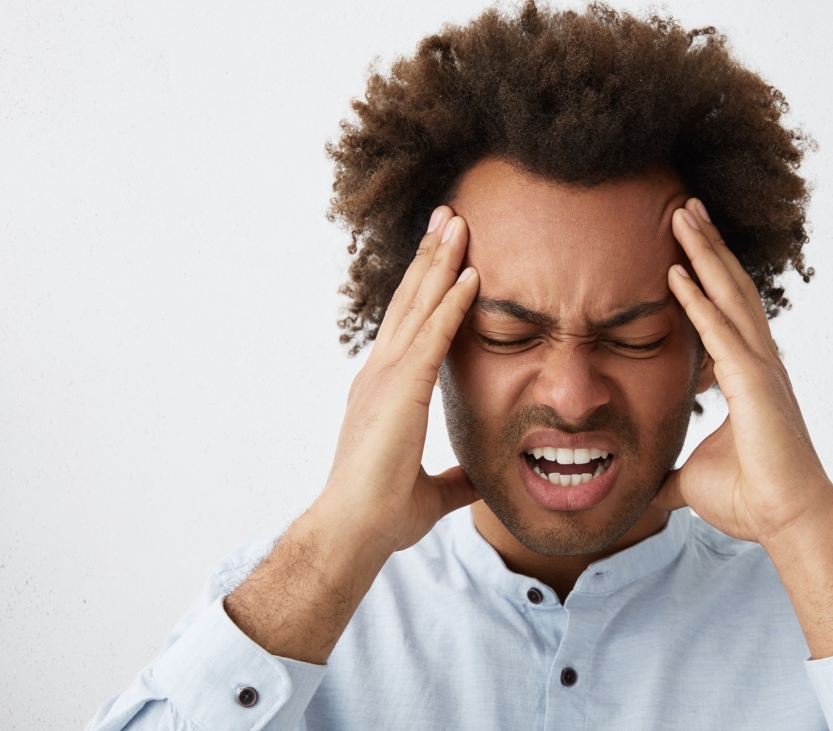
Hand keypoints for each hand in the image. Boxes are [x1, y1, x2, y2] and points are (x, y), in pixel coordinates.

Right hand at [322, 206, 481, 553]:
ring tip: (458, 223)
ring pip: (419, 306)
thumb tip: (479, 479)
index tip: (447, 256)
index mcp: (384, 392)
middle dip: (431, 257)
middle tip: (448, 216)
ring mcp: (386, 378)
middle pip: (410, 301)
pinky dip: (453, 303)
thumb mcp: (432, 491)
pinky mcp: (401, 390)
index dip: (428, 289)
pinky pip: (433, 337)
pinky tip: (472, 275)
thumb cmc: (382, 515)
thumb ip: (456, 479)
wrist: (354, 531)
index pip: (410, 327)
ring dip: (441, 262)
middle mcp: (380, 374)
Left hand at [654, 199, 832, 546]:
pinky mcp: (754, 385)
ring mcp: (760, 369)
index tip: (685, 243)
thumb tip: (646, 488)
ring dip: (704, 253)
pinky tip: (676, 271)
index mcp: (750, 376)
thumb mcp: (694, 479)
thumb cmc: (751, 500)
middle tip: (685, 206)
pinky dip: (698, 300)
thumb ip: (671, 473)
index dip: (707, 275)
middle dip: (708, 245)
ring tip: (682, 214)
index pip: (725, 312)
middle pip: (731, 288)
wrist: (788, 522)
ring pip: (729, 296)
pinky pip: (721, 333)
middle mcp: (759, 363)